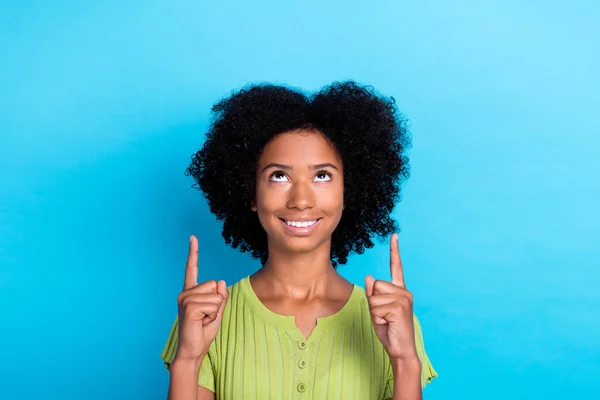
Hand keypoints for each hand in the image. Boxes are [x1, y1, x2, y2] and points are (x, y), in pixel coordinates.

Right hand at [175, 235, 228, 362]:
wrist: (193, 350)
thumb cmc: (204, 331)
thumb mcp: (217, 311)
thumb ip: (221, 296)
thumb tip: (220, 281)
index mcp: (191, 291)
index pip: (192, 268)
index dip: (193, 252)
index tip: (193, 237)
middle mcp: (185, 292)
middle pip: (214, 284)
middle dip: (217, 302)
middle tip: (206, 317)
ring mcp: (184, 299)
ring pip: (215, 295)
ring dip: (215, 310)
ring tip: (203, 321)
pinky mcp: (188, 307)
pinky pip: (213, 304)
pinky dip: (212, 315)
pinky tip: (201, 322)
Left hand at [366, 233, 418, 361]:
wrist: (400, 349)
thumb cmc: (388, 330)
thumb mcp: (377, 309)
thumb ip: (373, 293)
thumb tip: (369, 275)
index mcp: (400, 290)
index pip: (396, 267)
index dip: (394, 250)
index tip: (394, 234)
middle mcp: (404, 291)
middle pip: (376, 284)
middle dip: (373, 301)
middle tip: (384, 316)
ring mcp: (403, 298)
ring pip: (374, 296)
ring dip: (375, 311)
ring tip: (387, 321)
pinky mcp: (399, 307)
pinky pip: (376, 306)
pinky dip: (377, 317)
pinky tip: (388, 324)